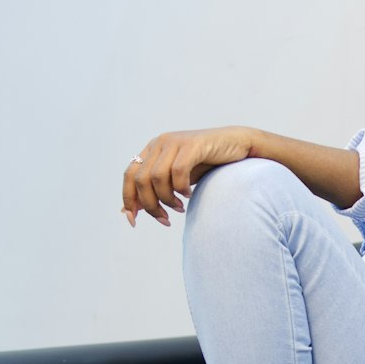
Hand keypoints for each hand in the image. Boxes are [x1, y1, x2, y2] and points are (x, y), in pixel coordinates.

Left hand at [122, 127, 259, 225]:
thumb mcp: (176, 180)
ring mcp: (175, 142)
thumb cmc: (207, 164)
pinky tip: (189, 195)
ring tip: (180, 208)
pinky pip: (177, 172)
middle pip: (141, 180)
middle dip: (150, 206)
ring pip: (156, 178)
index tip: (134, 221)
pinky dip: (181, 188)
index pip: (129, 176)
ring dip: (167, 199)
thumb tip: (130, 210)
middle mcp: (159, 143)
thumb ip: (154, 191)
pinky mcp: (191, 144)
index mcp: (152, 150)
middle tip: (165, 219)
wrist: (237, 145)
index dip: (128, 199)